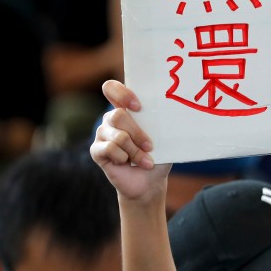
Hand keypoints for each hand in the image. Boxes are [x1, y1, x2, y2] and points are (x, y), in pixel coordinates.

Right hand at [90, 80, 169, 201]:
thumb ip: (162, 122)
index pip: (112, 89)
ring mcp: (102, 133)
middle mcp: (111, 119)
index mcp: (126, 109)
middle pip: (118, 115)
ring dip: (135, 151)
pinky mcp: (96, 150)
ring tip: (145, 160)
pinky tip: (127, 163)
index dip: (122, 94)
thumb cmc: (159, 155)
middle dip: (138, 134)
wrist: (150, 181)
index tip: (138, 107)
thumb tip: (174, 112)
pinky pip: (108, 149)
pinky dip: (123, 158)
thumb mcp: (164, 137)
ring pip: (117, 136)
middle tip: (150, 147)